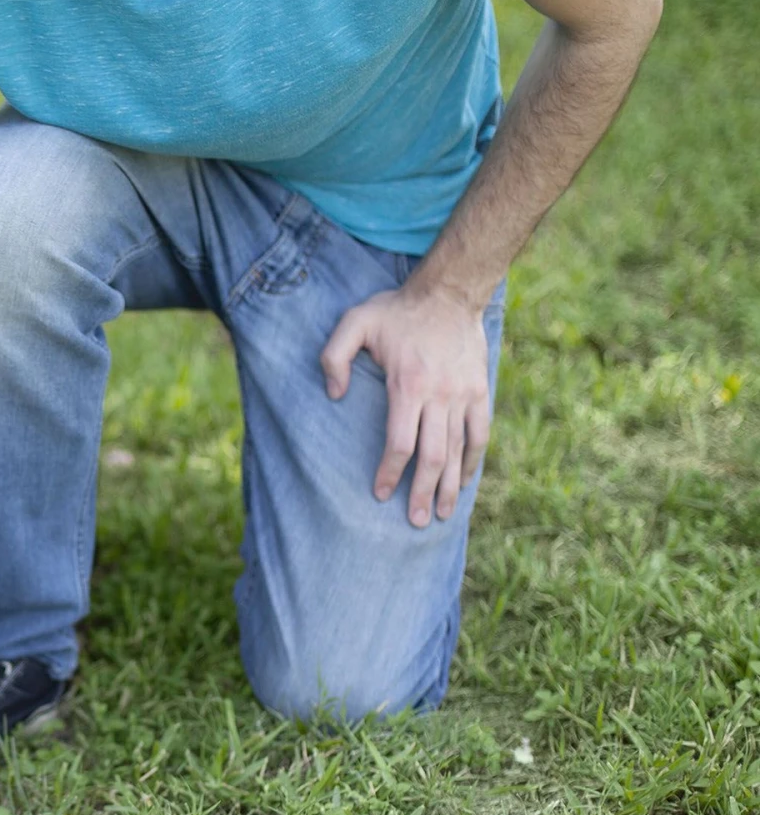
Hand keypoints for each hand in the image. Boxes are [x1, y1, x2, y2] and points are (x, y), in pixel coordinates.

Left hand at [320, 280, 491, 527]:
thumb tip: (334, 395)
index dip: (391, 472)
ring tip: (439, 514)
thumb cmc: (396, 311)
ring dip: (449, 486)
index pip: (401, 442)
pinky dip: (473, 462)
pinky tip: (463, 484)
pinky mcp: (479, 392)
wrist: (449, 293)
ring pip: (459, 451)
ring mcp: (464, 396)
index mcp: (409, 385)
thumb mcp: (354, 321)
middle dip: (421, 491)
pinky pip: (480, 434)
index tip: (381, 494)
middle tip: (413, 521)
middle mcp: (440, 396)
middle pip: (433, 456)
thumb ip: (334, 356)